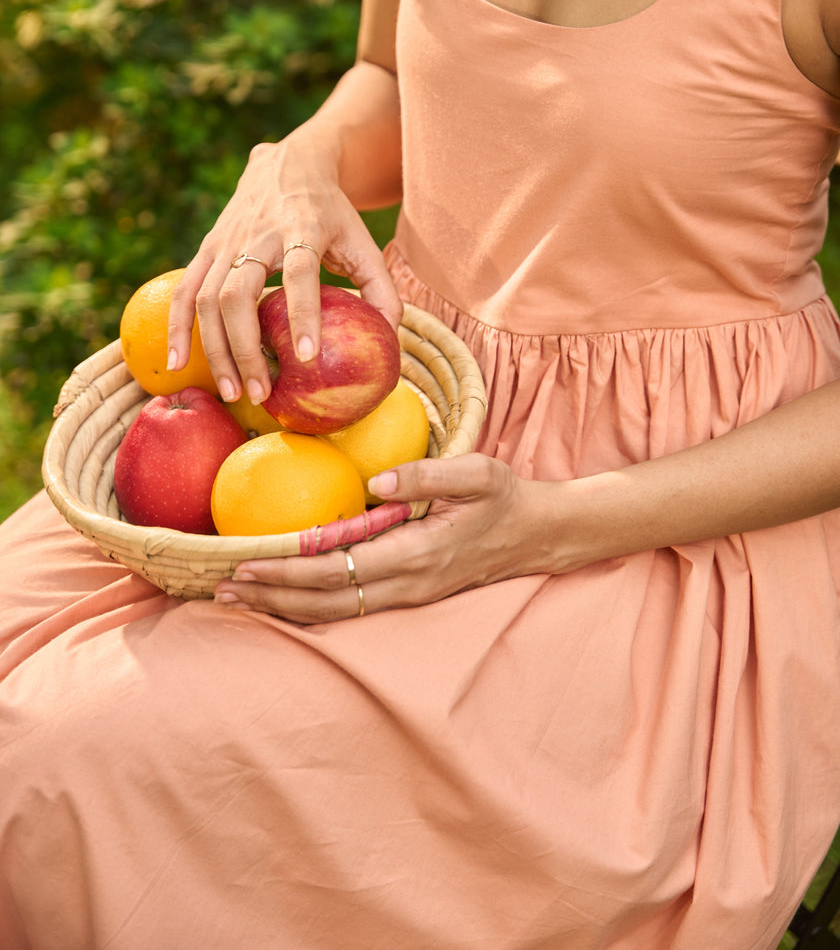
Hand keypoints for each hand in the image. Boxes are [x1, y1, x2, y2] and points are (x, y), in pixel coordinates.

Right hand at [166, 132, 401, 405]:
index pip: (299, 271)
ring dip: (217, 350)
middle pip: (239, 292)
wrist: (290, 163)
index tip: (306, 356)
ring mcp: (226, 241)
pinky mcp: (206, 249)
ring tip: (235, 393)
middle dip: (246, 347)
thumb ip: (381, 288)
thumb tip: (389, 340)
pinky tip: (178, 363)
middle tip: (262, 393)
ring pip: (209, 299)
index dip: (302, 313)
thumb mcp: (363, 240)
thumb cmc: (332, 213)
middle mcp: (258, 234)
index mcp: (303, 226)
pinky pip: (183, 292)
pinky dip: (177, 328)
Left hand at [212, 454, 572, 622]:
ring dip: (283, 607)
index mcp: (416, 555)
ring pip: (334, 613)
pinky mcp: (406, 594)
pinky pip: (348, 609)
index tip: (247, 561)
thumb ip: (427, 476)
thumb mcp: (477, 474)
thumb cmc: (504, 498)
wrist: (535, 535)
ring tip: (239, 595)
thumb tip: (377, 481)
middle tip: (224, 585)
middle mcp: (406, 585)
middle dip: (272, 595)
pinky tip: (281, 597)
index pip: (338, 570)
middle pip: (325, 602)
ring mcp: (406, 596)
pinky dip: (308, 607)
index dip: (289, 570)